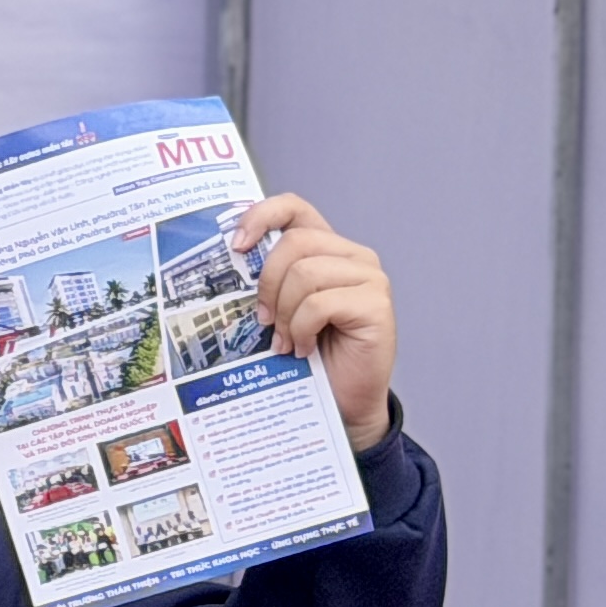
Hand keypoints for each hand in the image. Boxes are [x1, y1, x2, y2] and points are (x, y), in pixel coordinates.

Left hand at [234, 194, 396, 445]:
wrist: (342, 398)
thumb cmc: (309, 354)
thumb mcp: (279, 310)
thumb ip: (267, 282)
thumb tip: (229, 260)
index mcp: (325, 249)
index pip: (294, 207)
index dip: (261, 216)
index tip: (236, 246)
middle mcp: (352, 256)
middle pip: (294, 244)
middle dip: (267, 285)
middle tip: (265, 321)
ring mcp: (369, 278)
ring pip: (305, 274)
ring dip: (285, 314)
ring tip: (287, 341)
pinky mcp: (376, 304)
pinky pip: (320, 303)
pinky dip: (302, 329)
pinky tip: (304, 349)